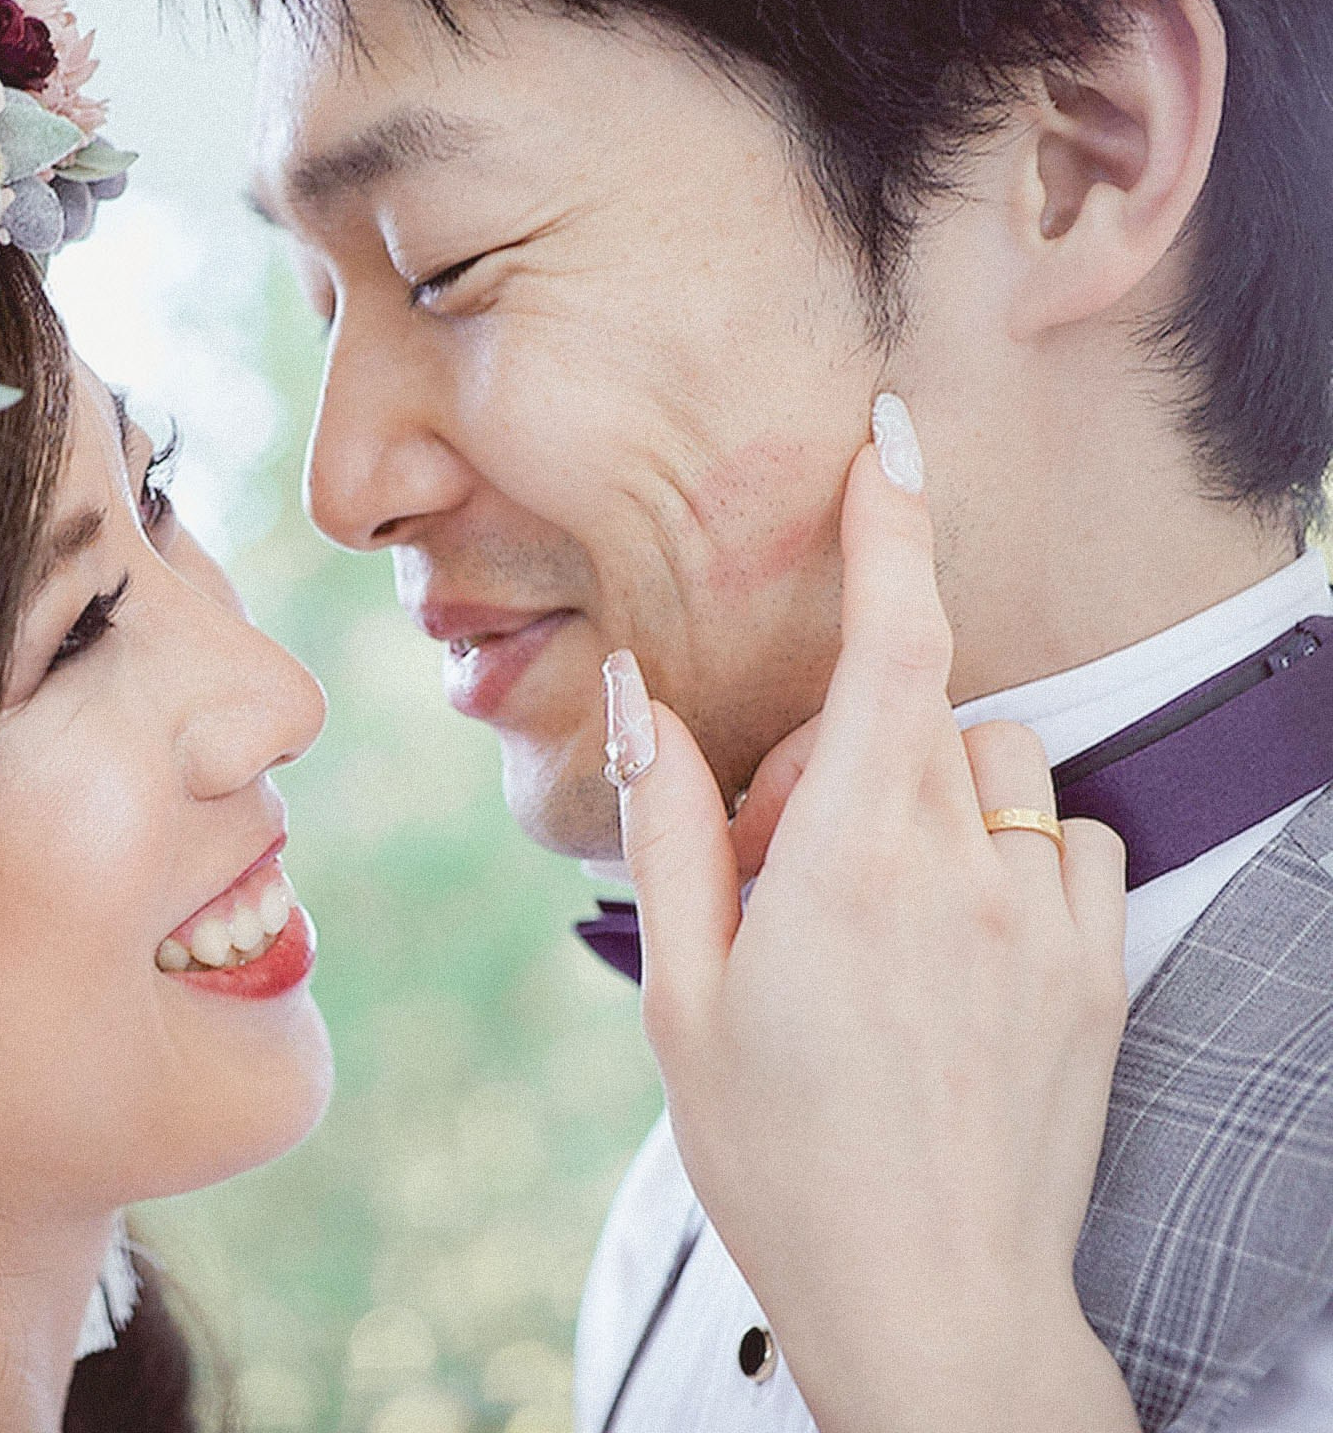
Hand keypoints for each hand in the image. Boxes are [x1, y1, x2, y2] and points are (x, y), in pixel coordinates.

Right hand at [609, 398, 1136, 1432]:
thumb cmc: (778, 1154)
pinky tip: (953, 947)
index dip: (891, 526)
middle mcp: (967, 867)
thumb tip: (642, 693)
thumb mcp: (683, 991)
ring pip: (1000, 767)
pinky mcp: (1098, 966)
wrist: (928, 1299)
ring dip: (932, 798)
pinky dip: (1008, 856)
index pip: (892, 644)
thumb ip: (671, 822)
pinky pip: (1063, 839)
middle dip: (851, 746)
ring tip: (870, 915)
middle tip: (782, 868)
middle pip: (926, 710)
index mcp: (852, 859)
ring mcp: (1046, 917)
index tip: (889, 439)